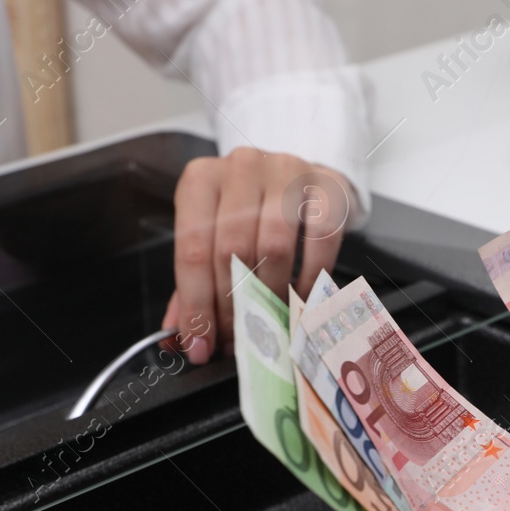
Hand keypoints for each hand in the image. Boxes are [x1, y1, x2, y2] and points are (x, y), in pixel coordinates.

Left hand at [163, 147, 353, 363]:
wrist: (302, 179)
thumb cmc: (253, 212)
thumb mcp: (215, 237)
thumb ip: (195, 285)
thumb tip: (182, 340)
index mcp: (201, 180)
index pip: (192, 248)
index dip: (196, 303)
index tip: (200, 343)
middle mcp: (241, 167)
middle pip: (231, 250)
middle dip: (232, 307)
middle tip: (237, 341)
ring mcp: (286, 172)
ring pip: (274, 247)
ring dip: (269, 297)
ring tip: (267, 325)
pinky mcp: (327, 185)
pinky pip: (319, 241)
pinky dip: (308, 280)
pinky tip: (300, 300)